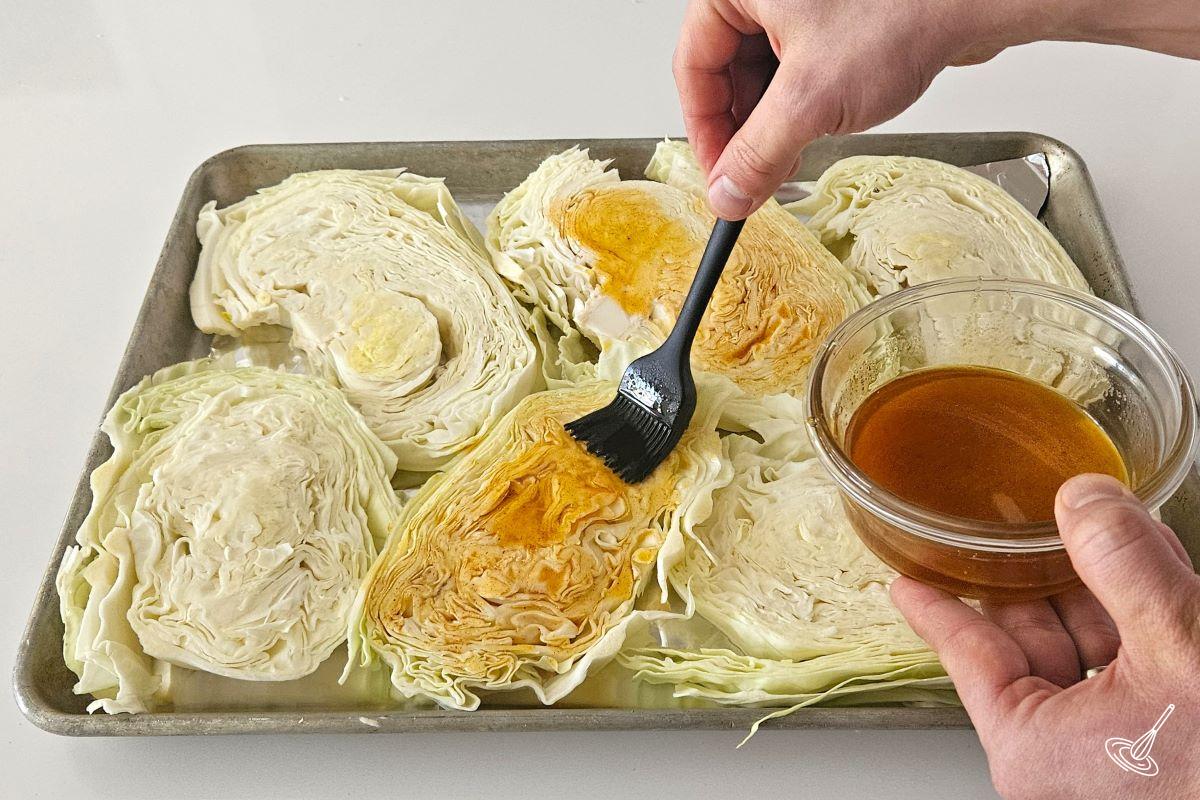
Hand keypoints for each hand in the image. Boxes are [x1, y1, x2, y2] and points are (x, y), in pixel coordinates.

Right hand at [675, 0, 1199, 219]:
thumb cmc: (904, 10)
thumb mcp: (810, 101)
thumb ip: (758, 156)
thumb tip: (727, 195)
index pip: (693, 68)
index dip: (704, 132)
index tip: (720, 178)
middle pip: (725, 71)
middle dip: (742, 130)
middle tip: (754, 176)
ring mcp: (801, 2)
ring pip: (762, 72)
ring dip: (772, 121)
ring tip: (791, 153)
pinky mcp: (835, 14)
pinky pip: (798, 65)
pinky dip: (801, 102)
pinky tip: (819, 126)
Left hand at [891, 474, 1199, 799]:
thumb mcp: (1180, 647)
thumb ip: (1125, 566)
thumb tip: (1085, 497)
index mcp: (1034, 750)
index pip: (966, 654)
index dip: (936, 607)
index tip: (904, 582)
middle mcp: (1065, 759)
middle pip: (1028, 645)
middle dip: (1033, 580)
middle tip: (1013, 527)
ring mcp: (1115, 757)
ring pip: (1086, 654)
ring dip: (1095, 592)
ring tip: (1091, 535)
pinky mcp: (1163, 746)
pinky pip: (1133, 673)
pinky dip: (1137, 622)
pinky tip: (1146, 575)